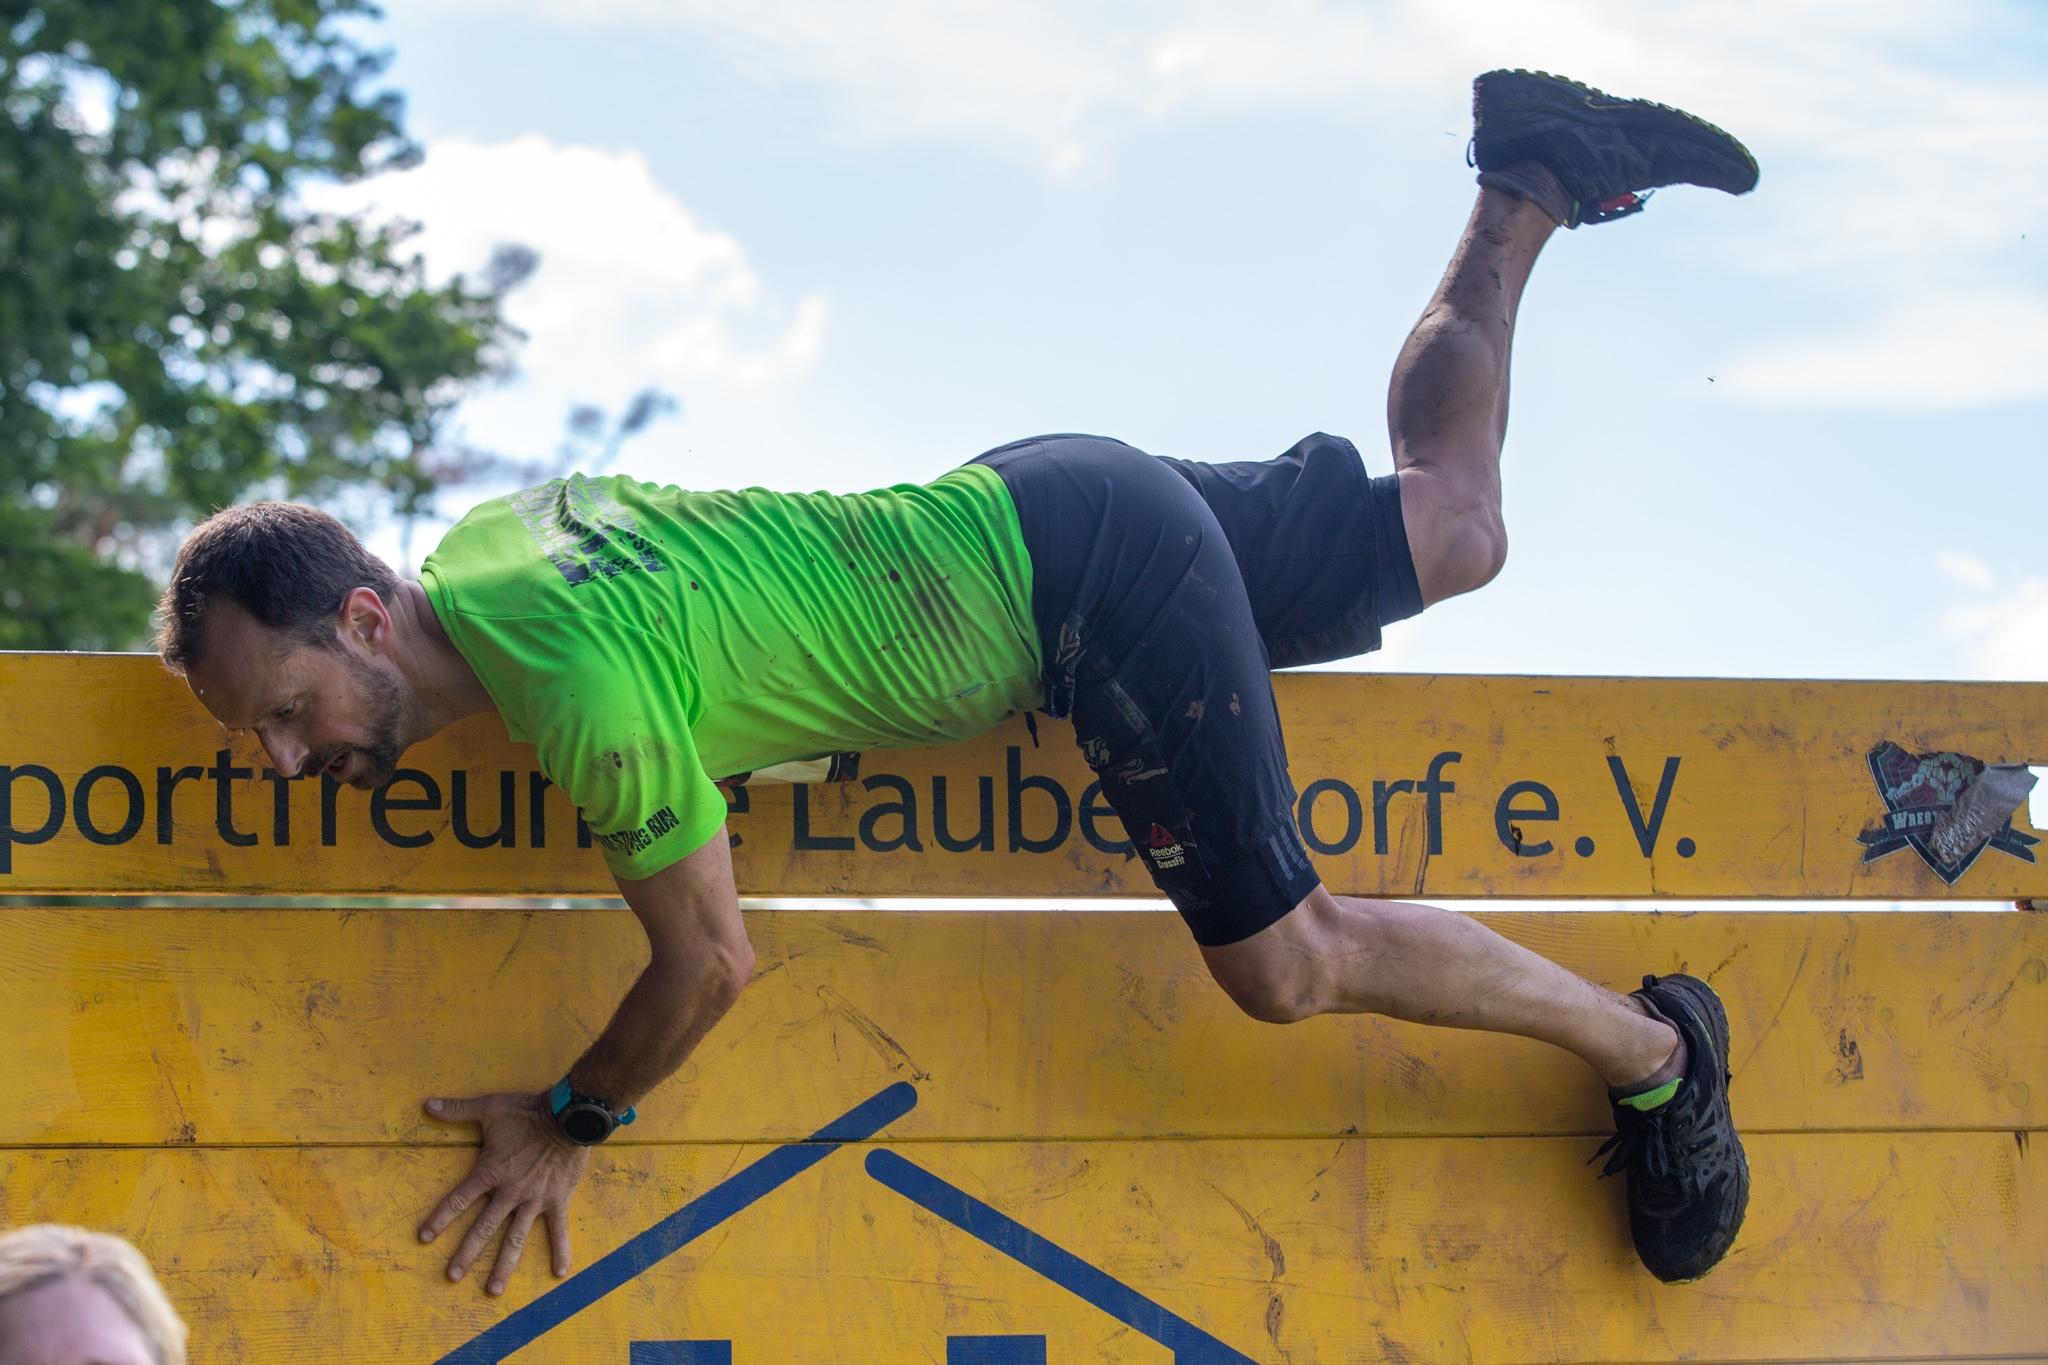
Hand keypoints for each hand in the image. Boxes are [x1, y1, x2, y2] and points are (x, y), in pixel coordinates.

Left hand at [417, 1091, 591, 1294]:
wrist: (569, 1115)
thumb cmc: (528, 1111)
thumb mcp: (491, 1107)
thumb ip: (458, 1109)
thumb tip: (427, 1104)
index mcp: (490, 1171)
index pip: (458, 1200)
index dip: (440, 1219)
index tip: (424, 1238)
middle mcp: (509, 1192)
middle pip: (483, 1228)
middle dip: (466, 1254)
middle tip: (451, 1276)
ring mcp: (533, 1200)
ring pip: (515, 1238)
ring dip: (504, 1265)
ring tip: (493, 1290)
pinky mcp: (557, 1200)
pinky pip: (558, 1229)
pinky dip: (560, 1250)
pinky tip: (558, 1273)